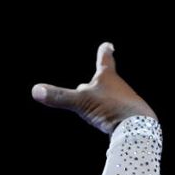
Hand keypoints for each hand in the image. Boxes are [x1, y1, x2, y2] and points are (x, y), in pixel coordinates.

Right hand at [31, 42, 157, 134]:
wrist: (139, 129)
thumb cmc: (112, 109)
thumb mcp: (81, 102)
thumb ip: (59, 97)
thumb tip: (35, 90)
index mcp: (108, 77)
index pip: (105, 60)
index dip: (104, 52)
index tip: (109, 45)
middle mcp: (120, 87)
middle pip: (106, 81)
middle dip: (101, 79)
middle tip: (100, 74)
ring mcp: (127, 102)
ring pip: (112, 99)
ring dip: (104, 101)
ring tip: (100, 109)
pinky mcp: (132, 118)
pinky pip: (118, 115)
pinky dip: (111, 117)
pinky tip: (109, 126)